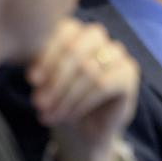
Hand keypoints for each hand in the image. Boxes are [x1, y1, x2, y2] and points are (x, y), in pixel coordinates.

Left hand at [27, 18, 138, 160]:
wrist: (82, 129)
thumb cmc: (60, 99)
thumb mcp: (44, 81)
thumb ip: (39, 69)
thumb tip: (32, 76)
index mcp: (72, 30)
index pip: (61, 31)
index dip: (46, 56)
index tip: (32, 81)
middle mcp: (96, 37)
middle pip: (75, 49)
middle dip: (55, 79)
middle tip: (39, 103)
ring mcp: (116, 53)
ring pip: (88, 69)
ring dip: (66, 96)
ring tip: (51, 114)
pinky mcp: (129, 73)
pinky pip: (103, 84)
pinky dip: (82, 102)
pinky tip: (70, 115)